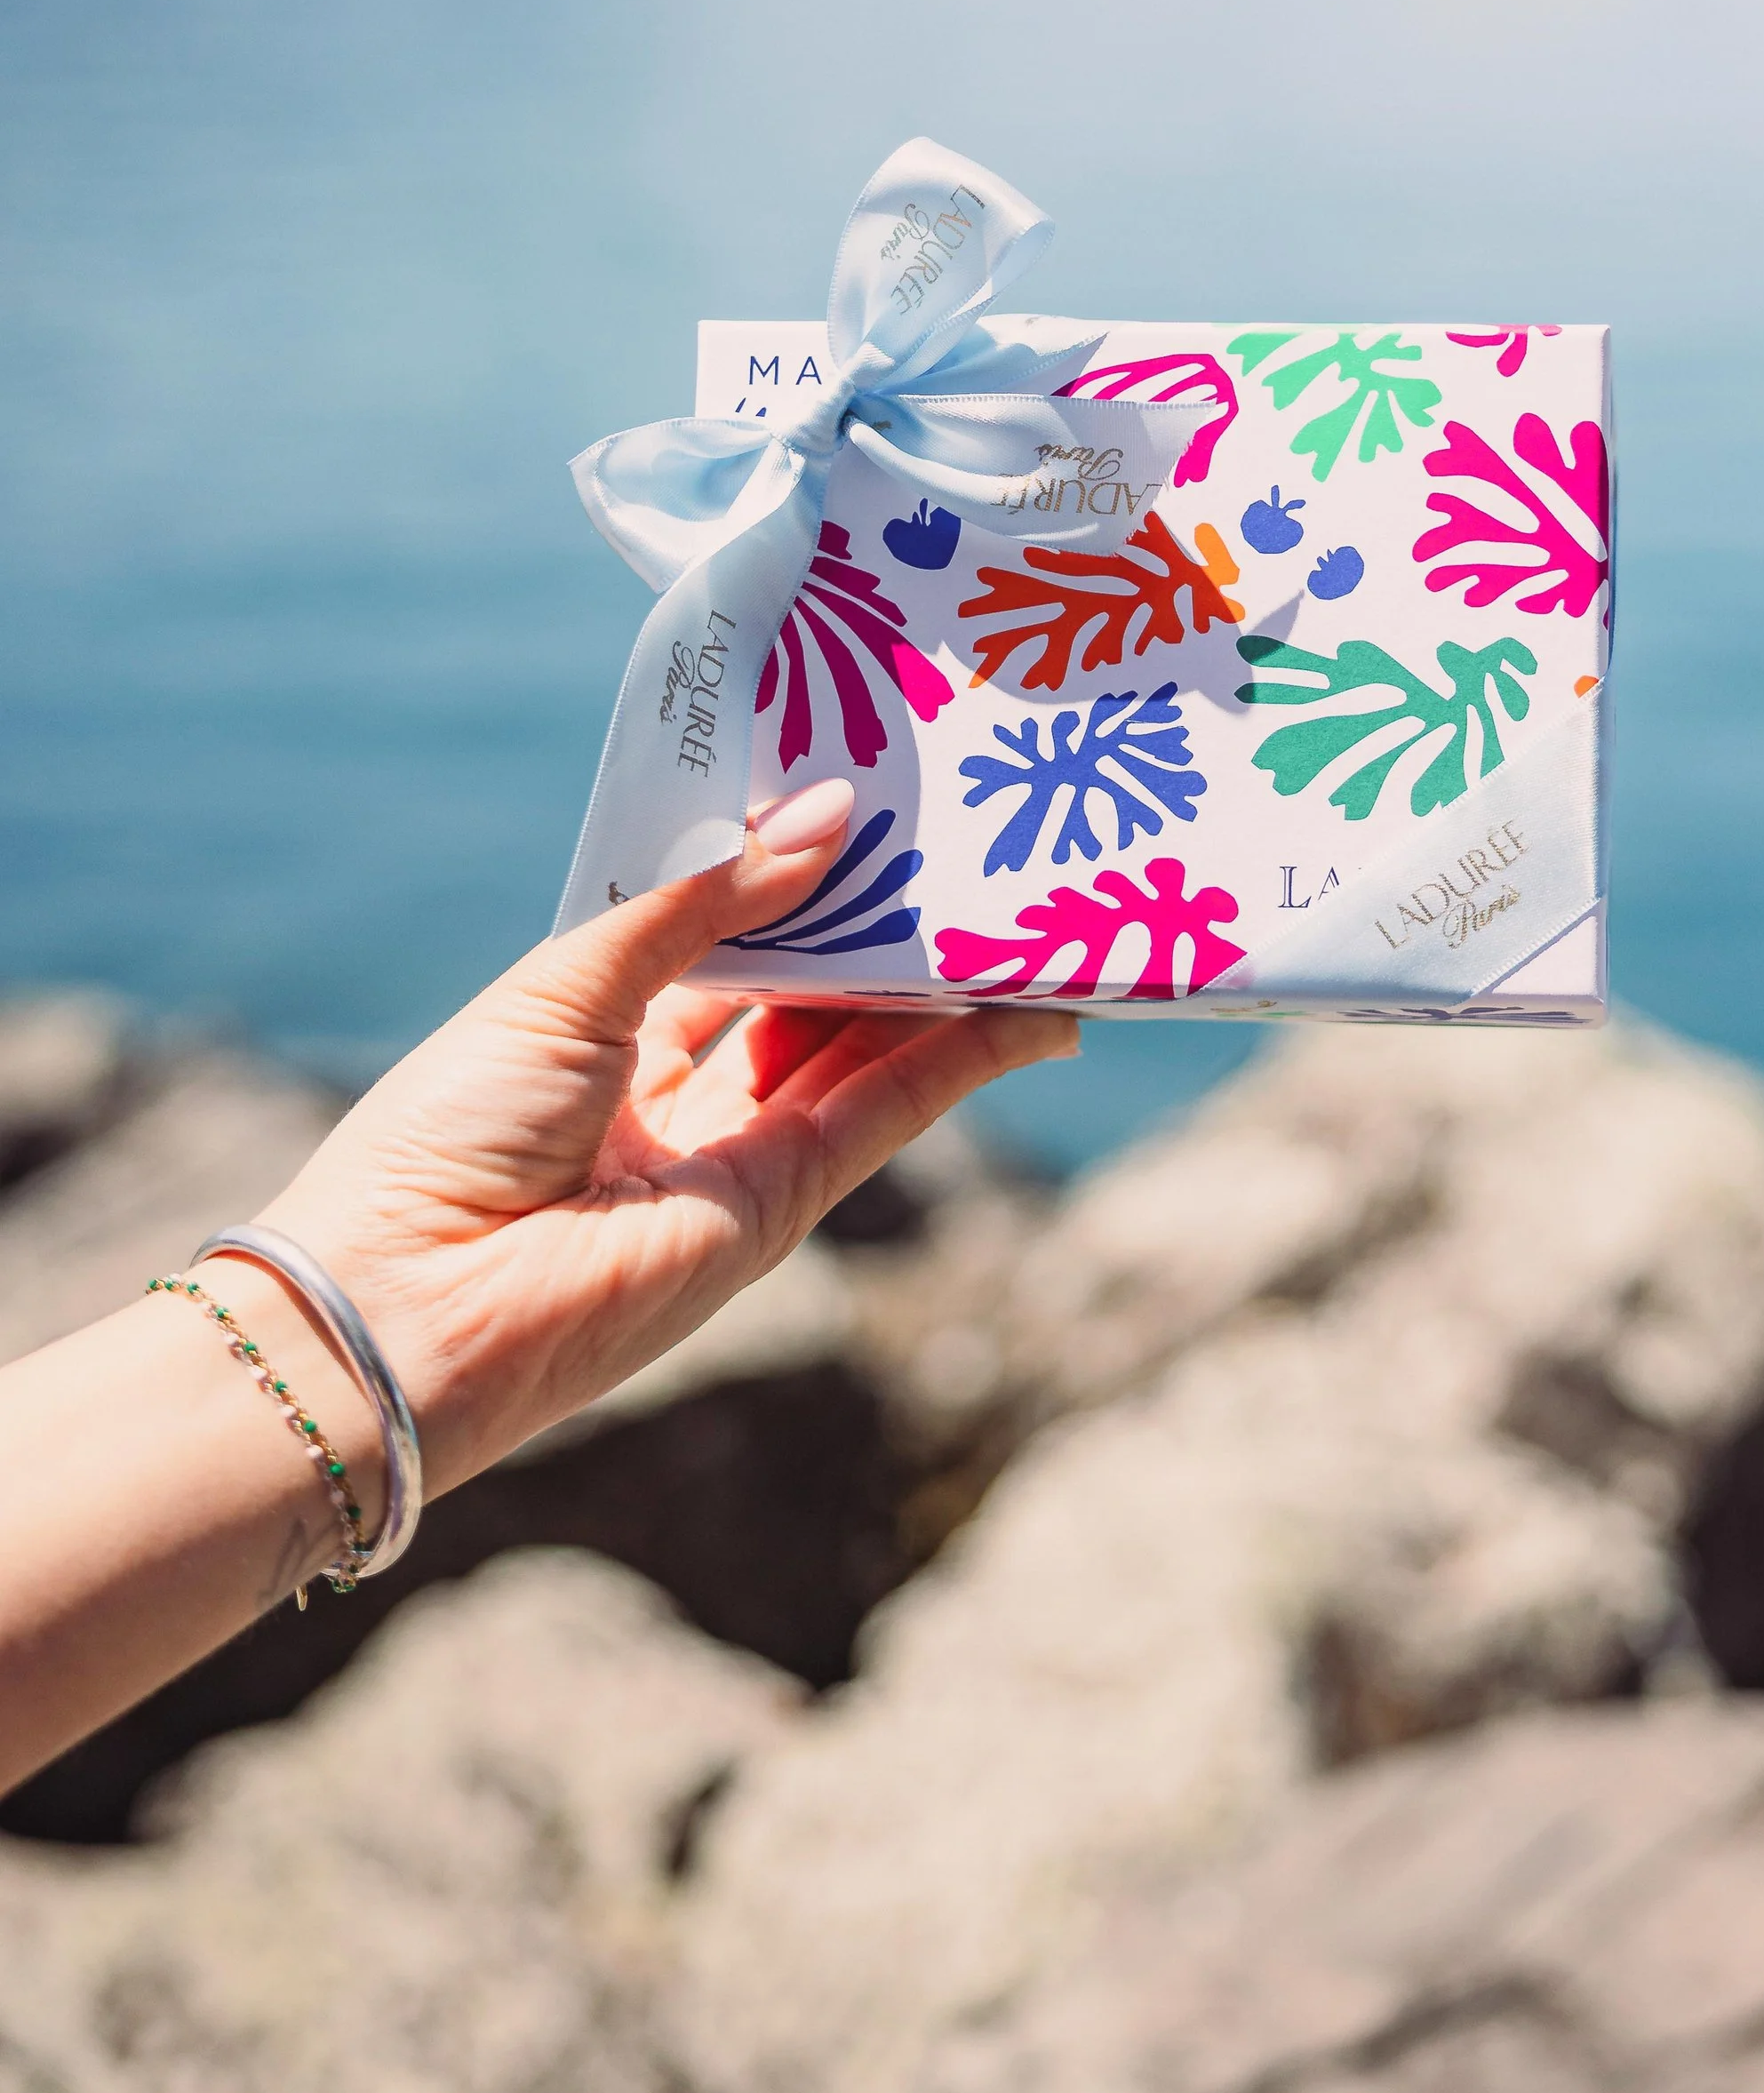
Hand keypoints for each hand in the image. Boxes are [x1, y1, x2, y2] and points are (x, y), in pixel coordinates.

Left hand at [258, 782, 1073, 1511]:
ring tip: (1023, 898)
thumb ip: (708, 900)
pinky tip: (1024, 1005)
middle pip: (806, 985)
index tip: (861, 787)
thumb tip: (828, 815)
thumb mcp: (572, 981)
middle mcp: (674, 1086)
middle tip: (960, 830)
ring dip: (941, 979)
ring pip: (863, 1044)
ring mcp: (733, 1151)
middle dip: (880, 913)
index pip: (722, 928)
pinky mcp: (779, 1206)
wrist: (411, 1305)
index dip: (789, 862)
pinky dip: (960, 1059)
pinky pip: (885, 1111)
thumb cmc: (453, 1126)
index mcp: (600, 1022)